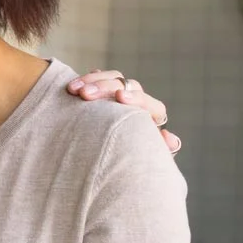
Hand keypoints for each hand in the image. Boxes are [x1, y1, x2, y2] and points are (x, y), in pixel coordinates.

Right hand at [67, 69, 182, 155]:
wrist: (108, 164)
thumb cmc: (128, 162)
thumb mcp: (143, 158)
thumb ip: (157, 150)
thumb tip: (169, 138)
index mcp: (152, 118)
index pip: (151, 104)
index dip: (136, 99)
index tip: (119, 99)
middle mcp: (137, 102)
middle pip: (127, 85)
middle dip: (105, 87)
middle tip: (85, 95)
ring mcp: (118, 94)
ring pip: (111, 78)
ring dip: (91, 81)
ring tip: (73, 90)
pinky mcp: (101, 92)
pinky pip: (96, 79)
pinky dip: (85, 81)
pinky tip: (73, 84)